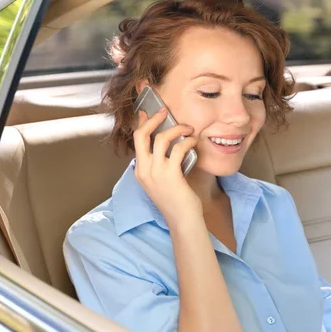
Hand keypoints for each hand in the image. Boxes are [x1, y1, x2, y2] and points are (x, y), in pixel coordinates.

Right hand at [133, 108, 201, 226]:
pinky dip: (188, 141)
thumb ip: (158, 165)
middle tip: (164, 111)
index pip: (136, 141)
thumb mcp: (160, 181)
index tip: (145, 112)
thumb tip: (168, 144)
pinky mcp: (171, 174)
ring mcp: (156, 172)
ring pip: (162, 139)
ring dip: (177, 129)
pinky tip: (194, 142)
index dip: (141, 124)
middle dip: (153, 119)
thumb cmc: (175, 201)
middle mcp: (144, 170)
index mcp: (140, 171)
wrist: (182, 220)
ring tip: (188, 128)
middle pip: (142, 135)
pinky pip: (179, 149)